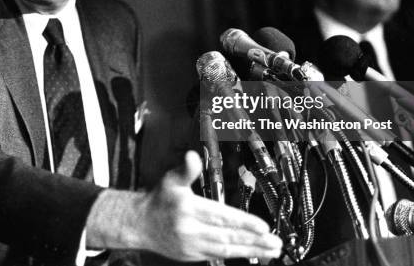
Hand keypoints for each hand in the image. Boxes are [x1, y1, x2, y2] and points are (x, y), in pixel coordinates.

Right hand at [86, 151, 282, 261]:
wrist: (139, 224)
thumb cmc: (158, 200)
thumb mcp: (170, 180)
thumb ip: (186, 170)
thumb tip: (192, 157)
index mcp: (189, 209)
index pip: (222, 217)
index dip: (244, 222)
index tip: (263, 226)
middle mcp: (191, 229)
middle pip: (228, 237)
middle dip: (254, 240)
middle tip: (274, 242)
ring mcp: (192, 245)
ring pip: (226, 250)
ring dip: (251, 251)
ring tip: (270, 250)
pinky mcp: (192, 255)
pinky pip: (218, 256)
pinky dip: (237, 255)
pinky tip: (252, 253)